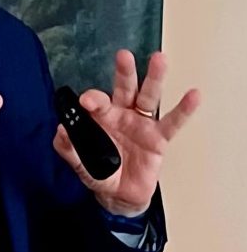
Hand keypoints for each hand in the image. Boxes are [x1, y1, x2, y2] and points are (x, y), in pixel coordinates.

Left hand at [53, 50, 199, 215]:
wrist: (119, 195)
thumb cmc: (101, 174)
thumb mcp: (80, 164)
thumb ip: (68, 148)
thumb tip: (60, 131)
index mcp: (102, 118)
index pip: (98, 102)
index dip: (93, 99)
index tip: (87, 101)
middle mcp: (122, 115)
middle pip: (125, 88)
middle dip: (124, 72)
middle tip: (123, 56)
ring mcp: (141, 124)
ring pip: (149, 97)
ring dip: (154, 78)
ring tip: (159, 59)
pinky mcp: (158, 139)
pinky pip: (172, 122)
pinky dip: (183, 109)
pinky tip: (193, 95)